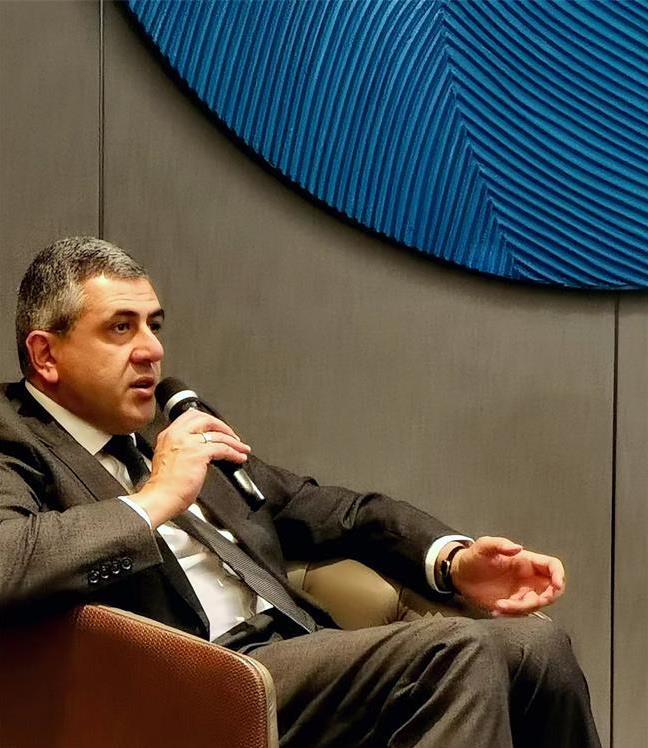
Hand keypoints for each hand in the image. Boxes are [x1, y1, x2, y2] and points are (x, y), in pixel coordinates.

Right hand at [132, 409, 250, 526]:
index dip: (207, 420)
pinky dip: (234, 453)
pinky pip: (223, 448)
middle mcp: (177, 435)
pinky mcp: (199, 453)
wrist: (160, 497)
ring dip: (234, 441)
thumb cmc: (164, 486)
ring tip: (242, 448)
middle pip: (205, 418)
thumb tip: (199, 449)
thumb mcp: (167, 458)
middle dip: (222, 426)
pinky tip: (239, 457)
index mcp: (168, 435)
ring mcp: (188, 443)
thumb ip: (181, 448)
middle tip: (232, 435)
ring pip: (218, 434)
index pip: (190, 416)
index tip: (217, 428)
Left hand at [451, 536, 564, 615]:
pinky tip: (496, 609)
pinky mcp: (513, 604)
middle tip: (524, 603)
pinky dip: (511, 614)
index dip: (559, 574)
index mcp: (526, 561)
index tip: (556, 585)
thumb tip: (518, 548)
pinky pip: (521, 613)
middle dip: (543, 599)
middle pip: (551, 590)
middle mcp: (528, 578)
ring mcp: (521, 592)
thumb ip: (500, 544)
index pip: (552, 566)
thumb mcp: (484, 546)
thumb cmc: (473, 557)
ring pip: (535, 604)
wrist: (459, 575)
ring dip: (521, 608)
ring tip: (499, 605)